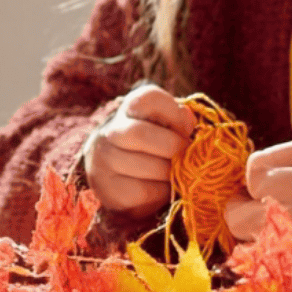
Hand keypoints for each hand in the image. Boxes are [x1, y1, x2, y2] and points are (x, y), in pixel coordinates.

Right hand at [82, 84, 195, 218]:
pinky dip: (161, 192)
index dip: (174, 113)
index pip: (148, 99)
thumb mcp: (170, 127)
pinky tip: (162, 188)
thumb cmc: (158, 146)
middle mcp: (110, 131)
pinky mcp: (108, 189)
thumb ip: (181, 121)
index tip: (187, 128)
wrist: (126, 180)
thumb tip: (188, 120)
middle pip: (140, 134)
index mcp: (130, 108)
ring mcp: (104, 160)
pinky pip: (143, 191)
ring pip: (145, 166)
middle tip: (187, 156)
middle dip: (173, 147)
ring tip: (175, 173)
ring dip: (170, 173)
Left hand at [224, 133, 291, 270]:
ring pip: (248, 244)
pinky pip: (269, 261)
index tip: (283, 172)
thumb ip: (276, 156)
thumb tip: (242, 176)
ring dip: (257, 228)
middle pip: (236, 219)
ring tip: (285, 214)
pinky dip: (274, 247)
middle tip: (268, 196)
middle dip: (246, 204)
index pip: (253, 179)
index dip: (263, 172)